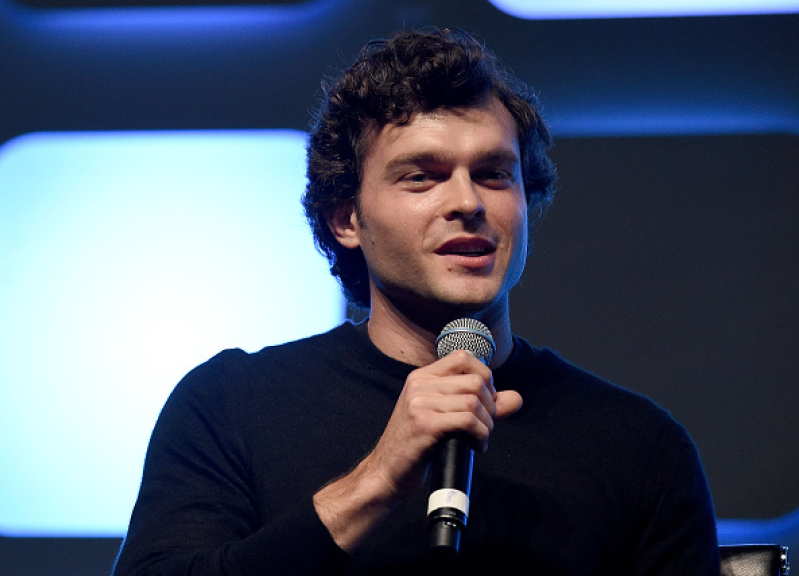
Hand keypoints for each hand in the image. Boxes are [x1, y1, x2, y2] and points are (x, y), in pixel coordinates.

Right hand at [314, 350, 521, 551]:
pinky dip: (480, 434)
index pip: (463, 357)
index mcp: (422, 377)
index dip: (485, 376)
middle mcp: (419, 384)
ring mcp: (419, 403)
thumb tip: (516, 398)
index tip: (486, 400)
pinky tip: (476, 446)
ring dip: (487, 424)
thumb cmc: (416, 445)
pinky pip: (467, 421)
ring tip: (480, 438)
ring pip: (474, 402)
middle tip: (485, 426)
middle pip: (475, 380)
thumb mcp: (445, 417)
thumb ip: (481, 405)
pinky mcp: (424, 424)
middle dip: (491, 405)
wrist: (386, 472)